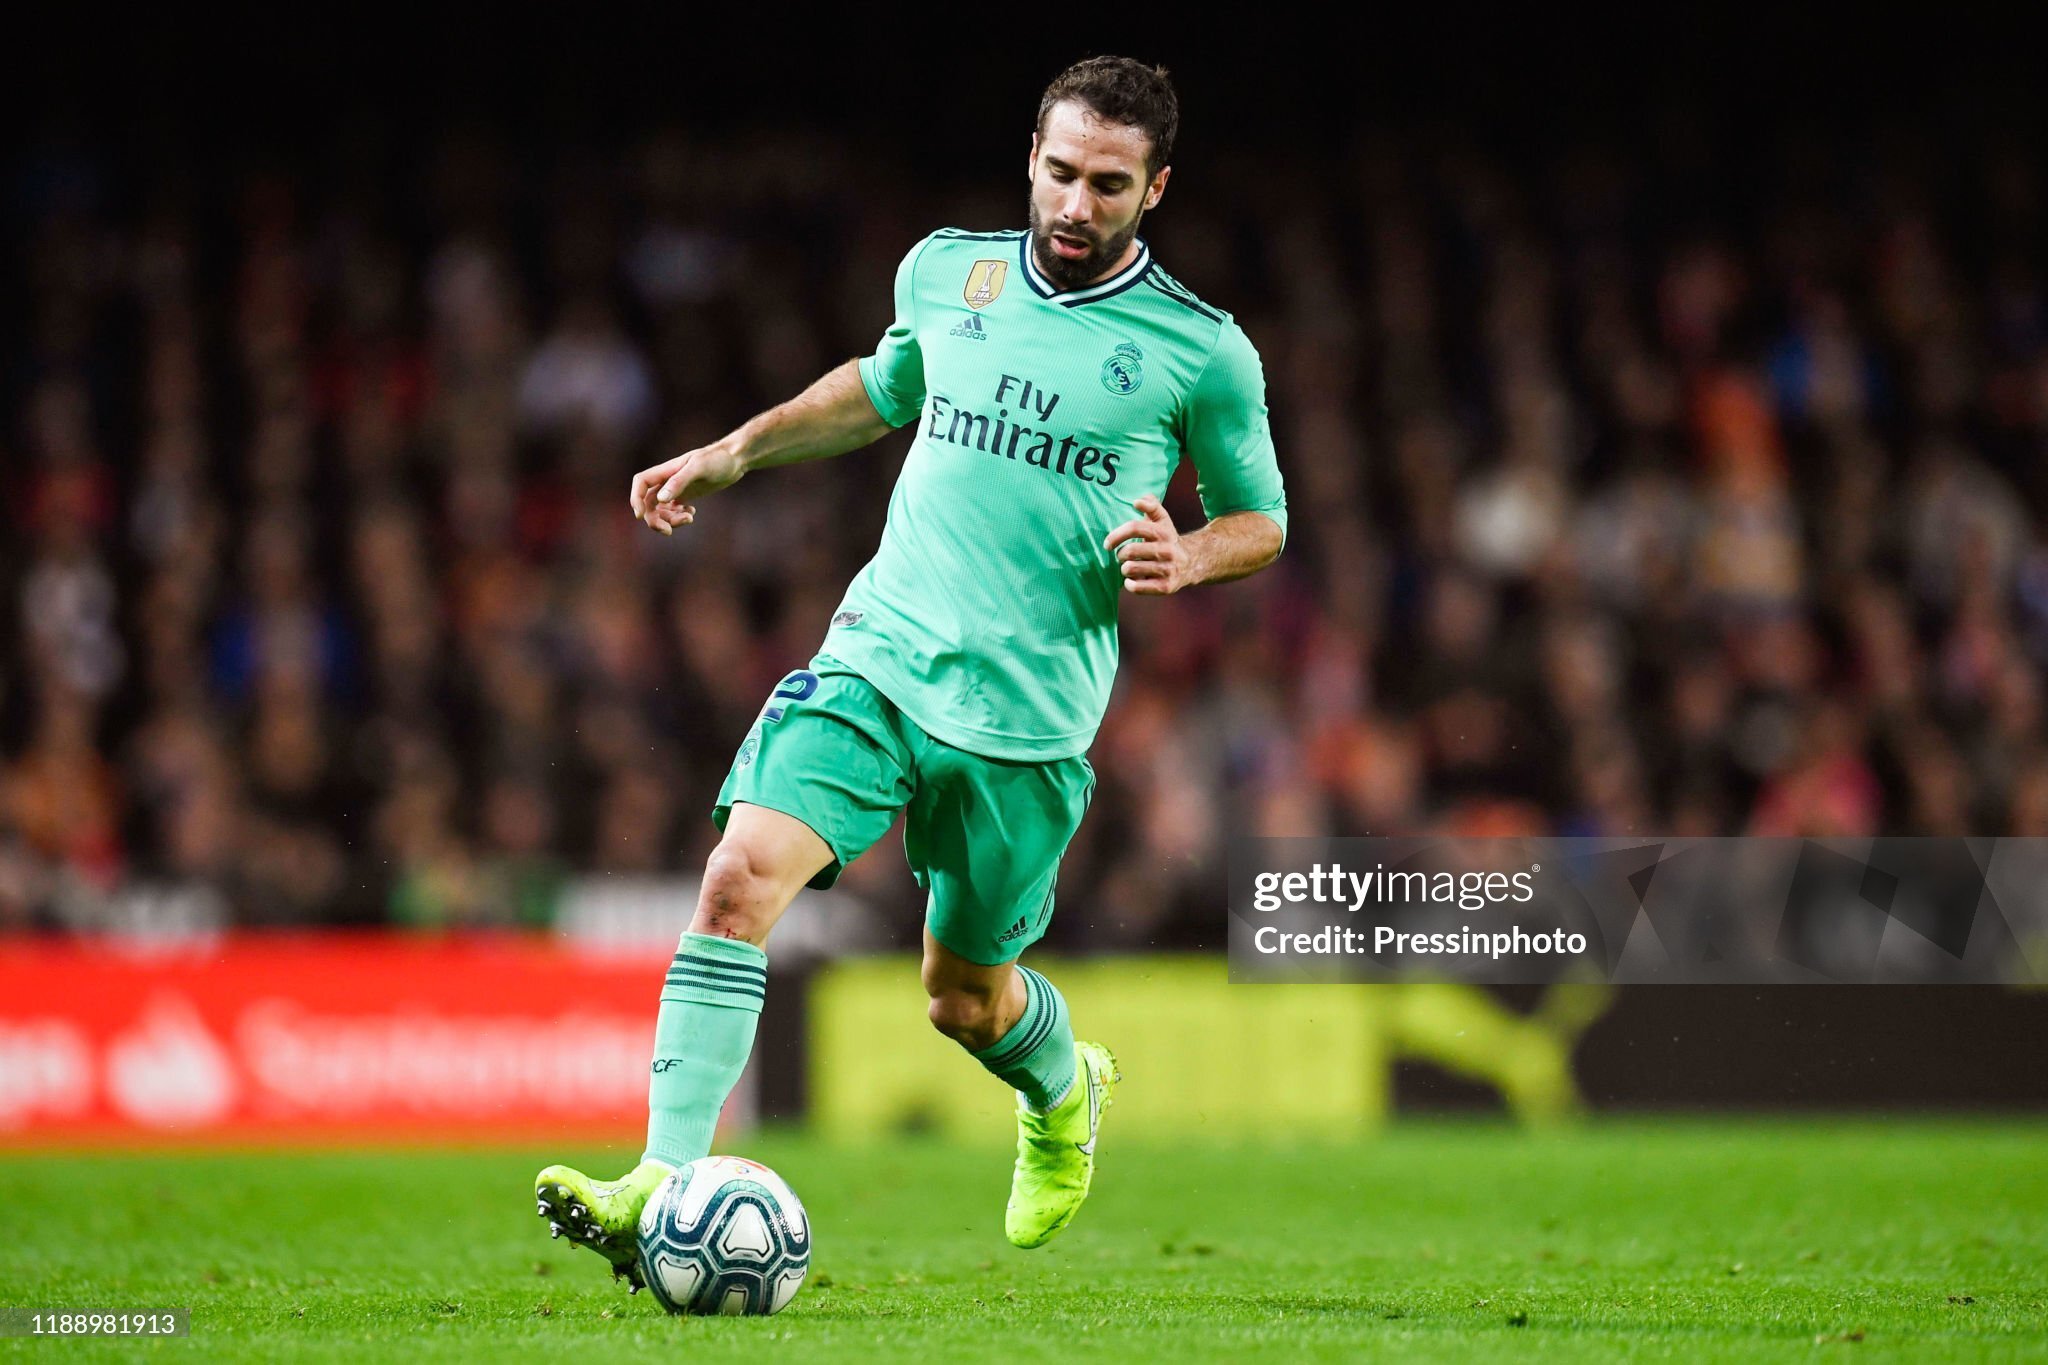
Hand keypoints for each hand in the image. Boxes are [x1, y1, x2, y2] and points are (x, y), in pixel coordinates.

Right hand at [627, 442, 747, 535]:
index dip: (636, 499)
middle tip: (669, 531)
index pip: (641, 483)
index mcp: (666, 470)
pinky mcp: (686, 495)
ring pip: (661, 510)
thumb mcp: (699, 468)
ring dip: (670, 520)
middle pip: (648, 503)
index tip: (641, 516)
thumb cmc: (718, 459)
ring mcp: (676, 488)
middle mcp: (667, 480)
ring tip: (690, 517)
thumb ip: (679, 481)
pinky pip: (673, 511)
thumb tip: (661, 499)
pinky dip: (678, 516)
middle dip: (655, 520)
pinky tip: (692, 512)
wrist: (734, 459)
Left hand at [1103, 495, 1189, 594]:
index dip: (1117, 535)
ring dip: (1125, 569)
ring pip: (1131, 569)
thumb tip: (1138, 501)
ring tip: (1129, 568)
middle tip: (1123, 557)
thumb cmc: (1167, 540)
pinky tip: (1133, 580)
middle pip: (1130, 551)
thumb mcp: (1163, 520)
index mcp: (1163, 531)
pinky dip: (1129, 584)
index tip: (1107, 544)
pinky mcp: (1166, 586)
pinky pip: (1137, 587)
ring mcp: (1168, 569)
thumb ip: (1151, 506)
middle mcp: (1167, 550)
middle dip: (1120, 555)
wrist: (1191, 563)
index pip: (1135, 527)